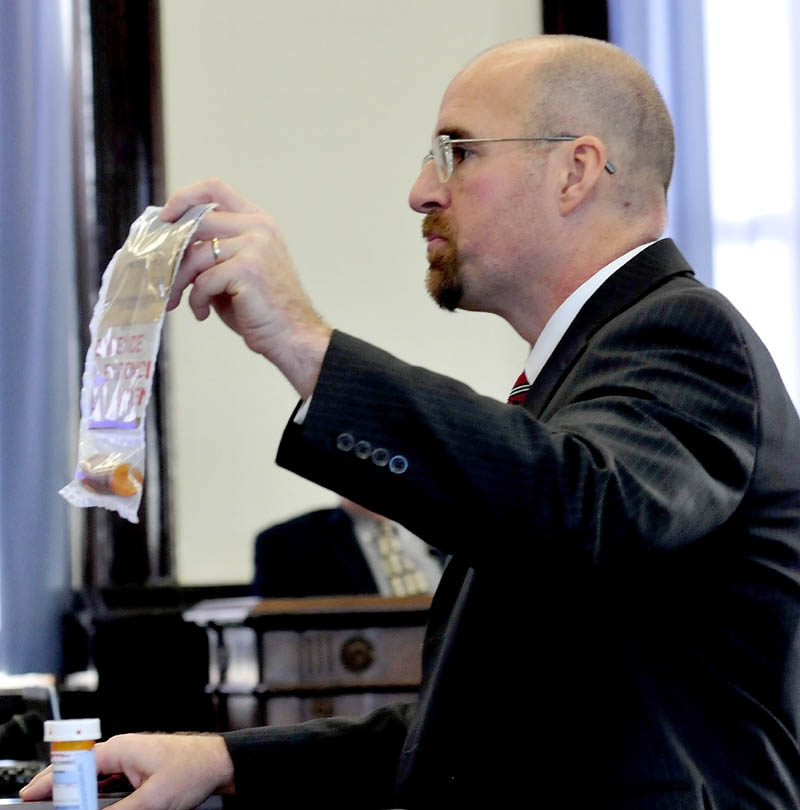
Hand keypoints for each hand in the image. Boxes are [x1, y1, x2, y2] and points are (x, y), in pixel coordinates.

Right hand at [20, 733, 234, 809]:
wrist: (219, 762)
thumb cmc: (193, 769)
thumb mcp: (153, 800)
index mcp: (120, 749)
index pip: (74, 764)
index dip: (50, 781)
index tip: (30, 796)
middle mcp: (121, 750)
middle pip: (79, 770)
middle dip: (59, 788)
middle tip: (38, 803)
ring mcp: (129, 758)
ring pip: (92, 777)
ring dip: (77, 792)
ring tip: (59, 803)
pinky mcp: (137, 768)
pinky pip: (106, 780)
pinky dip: (93, 793)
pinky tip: (88, 803)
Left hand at [162, 178, 331, 398]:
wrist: (293, 335)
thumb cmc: (263, 308)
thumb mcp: (237, 270)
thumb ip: (212, 251)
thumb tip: (171, 246)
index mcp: (258, 222)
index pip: (215, 189)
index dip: (184, 198)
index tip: (166, 217)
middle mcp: (258, 228)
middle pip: (198, 222)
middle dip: (173, 252)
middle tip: (165, 276)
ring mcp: (255, 246)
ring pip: (196, 255)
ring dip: (181, 282)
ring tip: (181, 301)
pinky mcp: (247, 269)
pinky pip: (204, 280)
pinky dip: (197, 300)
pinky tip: (203, 313)